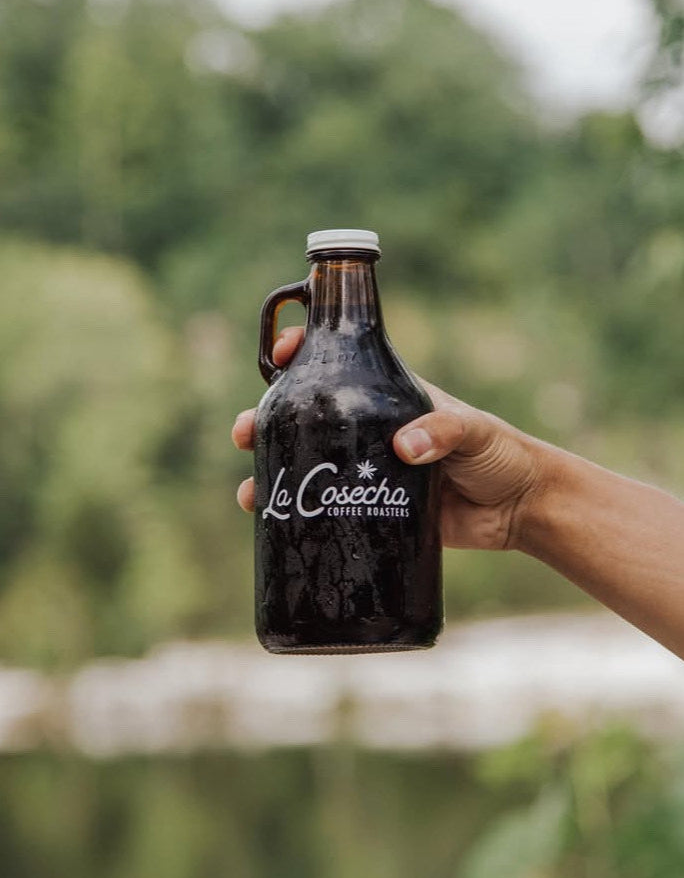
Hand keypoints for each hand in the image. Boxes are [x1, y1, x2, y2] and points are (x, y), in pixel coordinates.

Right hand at [232, 327, 547, 549]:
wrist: (521, 508)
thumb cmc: (502, 454)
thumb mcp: (475, 431)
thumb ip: (444, 431)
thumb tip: (404, 448)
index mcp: (388, 398)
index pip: (338, 365)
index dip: (305, 352)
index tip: (281, 350)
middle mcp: (369, 431)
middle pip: (306, 418)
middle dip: (267, 420)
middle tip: (242, 432)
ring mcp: (367, 472)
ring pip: (309, 466)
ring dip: (272, 472)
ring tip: (250, 493)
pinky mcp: (374, 511)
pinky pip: (328, 510)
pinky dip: (298, 516)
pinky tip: (273, 526)